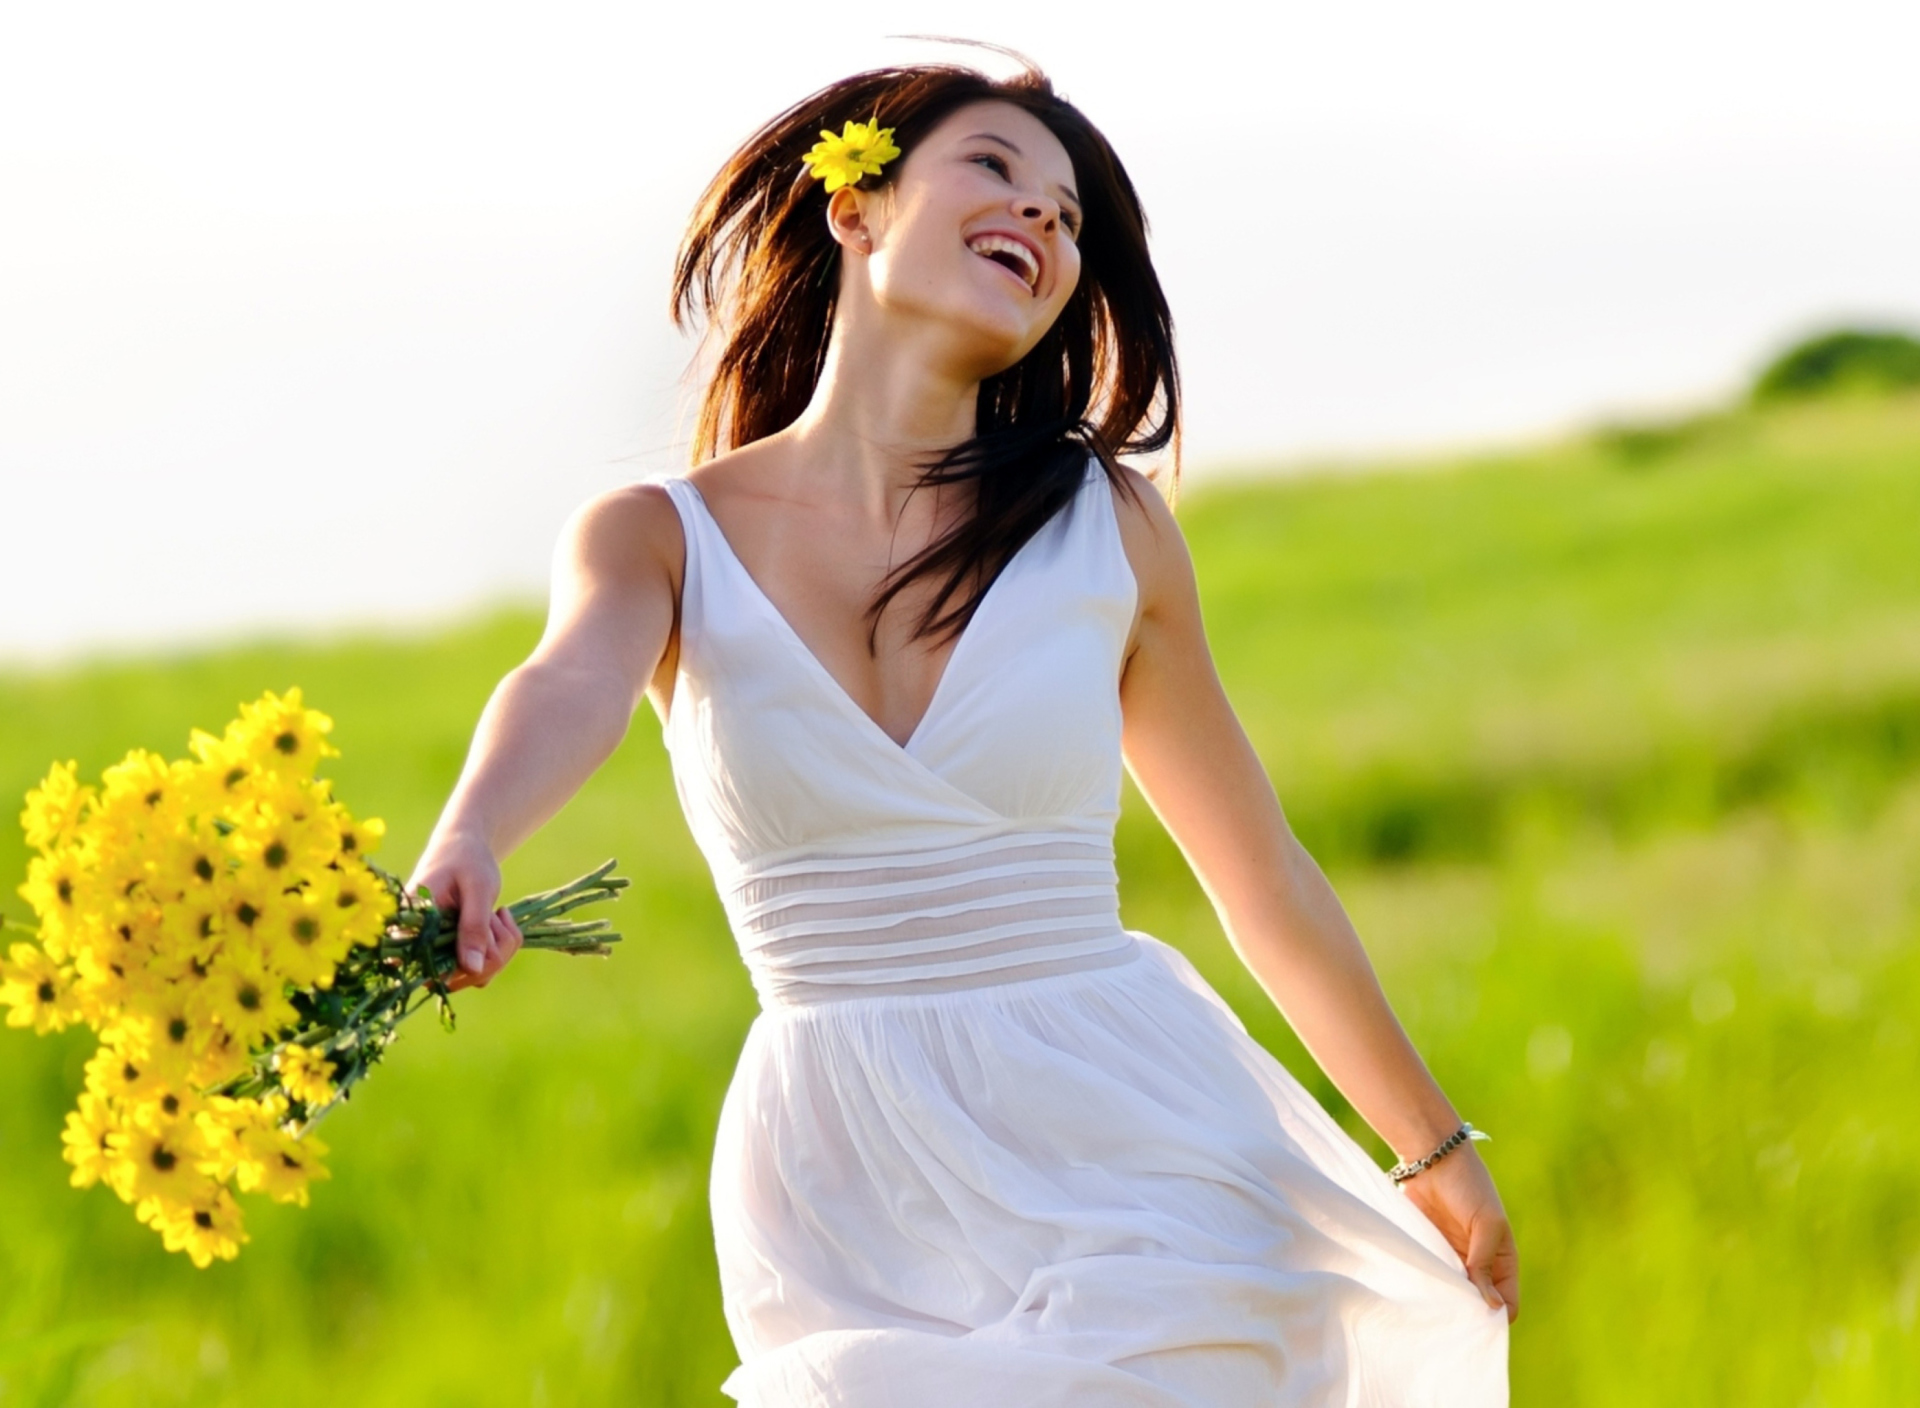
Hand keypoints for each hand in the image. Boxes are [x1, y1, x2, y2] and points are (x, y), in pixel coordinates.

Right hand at [407, 833, 523, 989]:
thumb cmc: (466, 860)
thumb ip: (473, 927)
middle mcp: (419, 947)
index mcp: (411, 927)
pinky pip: (484, 969)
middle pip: (457, 979)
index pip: (430, 969)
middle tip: (496, 915)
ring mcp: (438, 953)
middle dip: (491, 952)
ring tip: (496, 913)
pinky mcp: (454, 954)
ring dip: (500, 948)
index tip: (487, 924)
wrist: (464, 848)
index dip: (465, 963)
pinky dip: (503, 947)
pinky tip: (500, 919)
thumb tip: (472, 970)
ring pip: (475, 976)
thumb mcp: (476, 889)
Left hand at [1398, 1144, 1519, 1321]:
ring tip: (1434, 1308)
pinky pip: (1434, 1278)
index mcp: (1503, 1260)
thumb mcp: (1486, 1223)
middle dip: (1470, 1314)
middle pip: (1480, 1304)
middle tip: (1452, 1320)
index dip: (1497, 1315)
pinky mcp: (1431, 1252)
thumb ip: (1485, 1262)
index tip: (1477, 1322)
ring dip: (1447, 1302)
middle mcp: (1481, 1265)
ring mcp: (1454, 1259)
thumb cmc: (1469, 1186)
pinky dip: (1430, 1288)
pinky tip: (1421, 1292)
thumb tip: (1490, 1304)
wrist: (1432, 1160)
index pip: (1508, 1302)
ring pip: (1455, 1295)